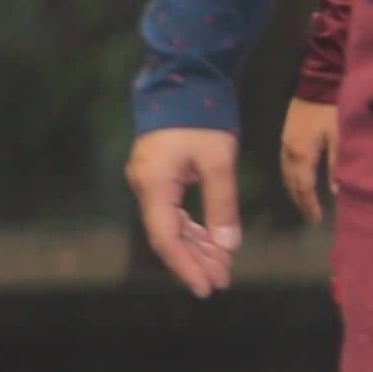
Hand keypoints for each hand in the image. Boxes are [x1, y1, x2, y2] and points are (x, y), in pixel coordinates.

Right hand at [129, 128, 238, 296]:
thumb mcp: (218, 162)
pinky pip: (173, 212)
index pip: (166, 238)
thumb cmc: (201, 119)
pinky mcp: (158, 177)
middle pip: (167, 236)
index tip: (206, 287)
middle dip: (194, 261)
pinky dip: (192, 229)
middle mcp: (145, 187)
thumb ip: (222, 206)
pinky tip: (212, 242)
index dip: (185, 266)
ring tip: (221, 267)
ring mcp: (149, 182)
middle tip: (221, 281)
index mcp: (154, 185)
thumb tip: (227, 246)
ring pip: (170, 226)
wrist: (182, 83)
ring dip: (195, 247)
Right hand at [277, 91, 338, 226]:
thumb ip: (334, 166)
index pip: (304, 187)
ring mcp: (283, 149)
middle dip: (301, 202)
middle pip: (292, 185)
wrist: (311, 92)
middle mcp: (289, 155)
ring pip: (285, 178)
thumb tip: (335, 190)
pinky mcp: (282, 143)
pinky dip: (289, 181)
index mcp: (303, 155)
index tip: (316, 218)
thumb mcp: (336, 141)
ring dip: (293, 193)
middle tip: (310, 217)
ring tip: (303, 206)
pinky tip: (296, 187)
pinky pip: (284, 169)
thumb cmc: (327, 116)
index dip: (309, 204)